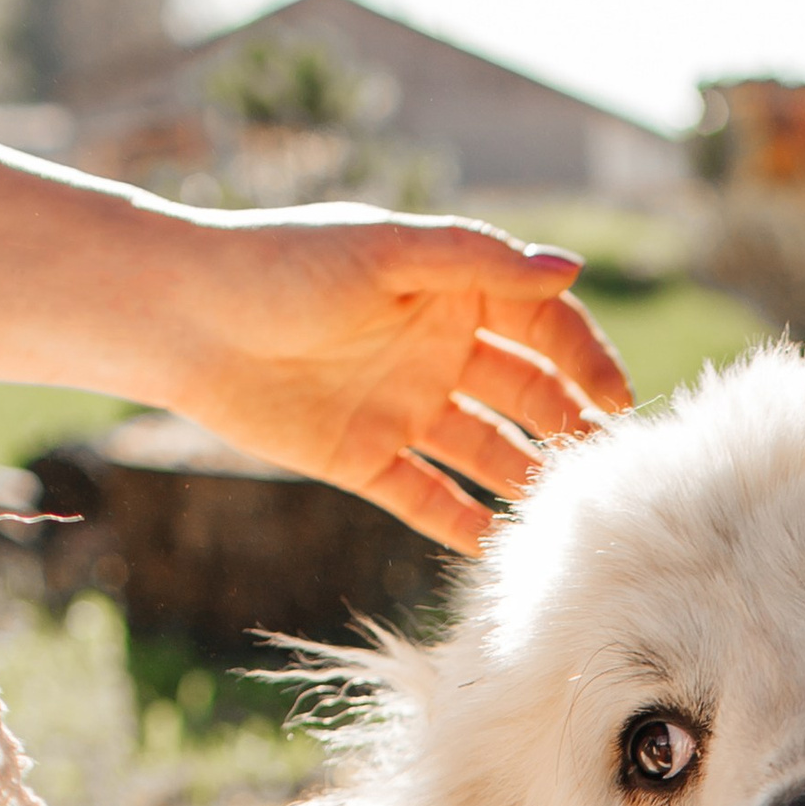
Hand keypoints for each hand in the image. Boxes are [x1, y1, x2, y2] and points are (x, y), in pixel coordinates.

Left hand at [154, 208, 632, 550]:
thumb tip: (569, 269)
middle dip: (572, 429)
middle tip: (609, 473)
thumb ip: (479, 262)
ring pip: (488, 452)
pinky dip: (466, 526)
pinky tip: (503, 551)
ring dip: (529, 480)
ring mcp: (407, 408)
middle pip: (528, 396)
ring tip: (569, 517)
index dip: (587, 362)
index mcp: (452, 292)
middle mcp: (440, 350)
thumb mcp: (387, 254)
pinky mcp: (368, 459)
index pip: (544, 328)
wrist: (184, 318)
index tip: (620, 404)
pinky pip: (431, 500)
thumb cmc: (282, 265)